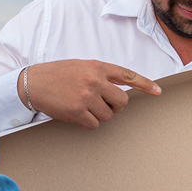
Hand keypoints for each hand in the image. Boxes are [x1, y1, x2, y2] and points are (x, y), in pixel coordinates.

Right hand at [18, 60, 160, 129]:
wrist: (33, 82)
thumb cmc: (58, 74)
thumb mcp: (81, 66)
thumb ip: (100, 75)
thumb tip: (118, 89)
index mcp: (98, 66)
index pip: (128, 75)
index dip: (145, 84)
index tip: (158, 92)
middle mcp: (95, 80)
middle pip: (122, 101)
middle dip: (115, 106)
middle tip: (103, 104)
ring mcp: (87, 96)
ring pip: (108, 115)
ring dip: (99, 115)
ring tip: (83, 106)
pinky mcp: (78, 111)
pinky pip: (94, 124)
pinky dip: (87, 122)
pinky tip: (76, 113)